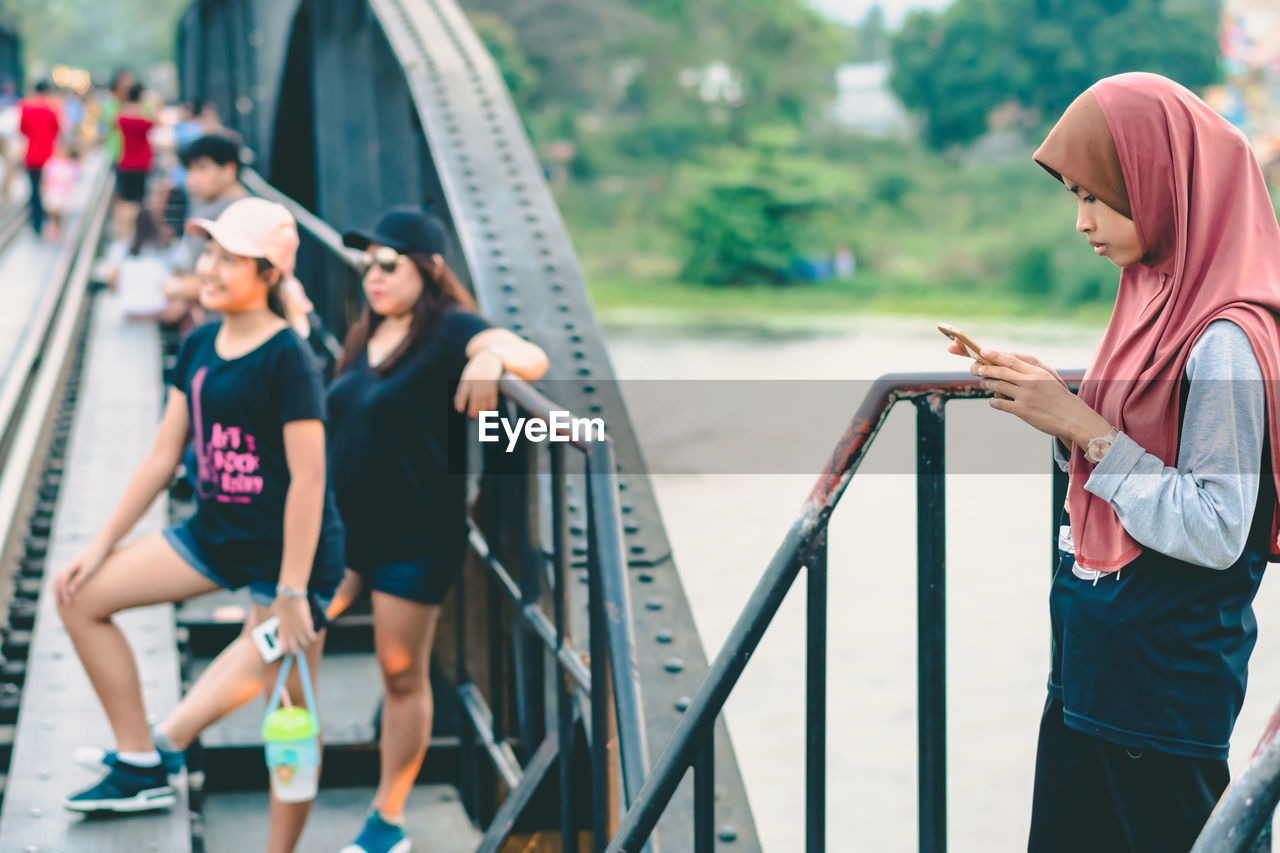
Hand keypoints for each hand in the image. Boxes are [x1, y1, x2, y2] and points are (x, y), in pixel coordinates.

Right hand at [53, 541, 109, 605]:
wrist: (101, 545)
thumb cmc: (97, 558)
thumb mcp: (89, 570)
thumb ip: (79, 580)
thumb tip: (70, 591)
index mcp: (69, 567)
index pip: (62, 583)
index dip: (63, 594)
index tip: (67, 603)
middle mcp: (67, 566)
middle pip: (57, 581)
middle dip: (58, 593)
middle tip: (60, 604)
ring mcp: (69, 565)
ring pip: (58, 578)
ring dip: (57, 588)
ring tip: (59, 598)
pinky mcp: (74, 565)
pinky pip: (63, 575)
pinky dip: (61, 583)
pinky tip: (66, 588)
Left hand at [273, 595, 315, 654]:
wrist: (290, 597)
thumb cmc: (280, 605)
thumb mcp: (274, 617)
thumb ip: (276, 624)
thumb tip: (272, 626)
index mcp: (281, 633)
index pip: (284, 650)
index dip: (285, 650)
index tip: (286, 647)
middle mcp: (291, 634)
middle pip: (295, 651)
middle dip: (296, 648)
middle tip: (296, 644)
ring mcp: (300, 630)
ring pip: (305, 645)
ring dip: (305, 642)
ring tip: (304, 638)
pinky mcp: (308, 625)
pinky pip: (313, 637)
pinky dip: (313, 637)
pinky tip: (311, 633)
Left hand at [454, 350, 502, 418]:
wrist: (489, 356)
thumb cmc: (475, 369)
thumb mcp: (467, 375)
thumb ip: (463, 387)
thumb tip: (457, 402)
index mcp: (468, 378)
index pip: (463, 391)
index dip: (460, 401)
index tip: (459, 410)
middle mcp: (477, 380)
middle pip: (475, 397)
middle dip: (473, 408)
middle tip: (472, 416)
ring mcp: (487, 382)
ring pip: (484, 398)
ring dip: (482, 408)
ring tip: (480, 414)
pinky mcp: (495, 383)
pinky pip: (493, 396)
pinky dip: (491, 404)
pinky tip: (489, 408)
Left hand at [972, 349, 1109, 445]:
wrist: (1072, 417)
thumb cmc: (1059, 398)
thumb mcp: (1049, 379)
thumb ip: (1031, 372)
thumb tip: (1011, 364)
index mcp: (1037, 372)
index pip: (1012, 360)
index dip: (995, 355)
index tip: (984, 351)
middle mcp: (1030, 382)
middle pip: (1001, 372)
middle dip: (985, 368)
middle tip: (974, 368)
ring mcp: (1025, 397)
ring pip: (998, 386)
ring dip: (987, 384)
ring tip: (983, 383)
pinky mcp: (1022, 411)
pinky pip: (1000, 403)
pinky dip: (993, 401)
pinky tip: (993, 400)